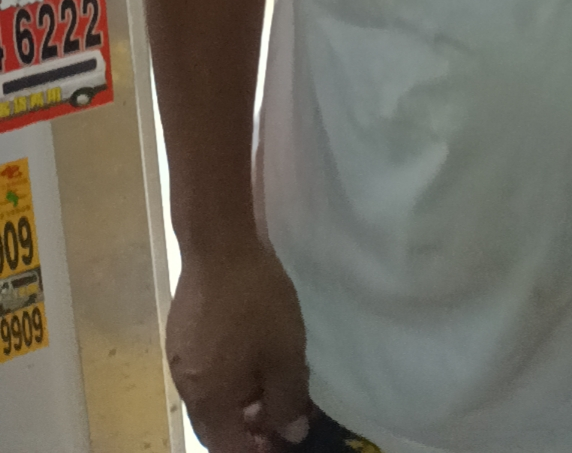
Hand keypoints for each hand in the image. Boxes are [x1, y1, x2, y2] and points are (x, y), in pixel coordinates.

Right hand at [166, 240, 310, 452]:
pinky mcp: (181, 334)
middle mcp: (186, 387)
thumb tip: (291, 434)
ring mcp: (179, 358)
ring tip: (270, 384)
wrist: (219, 242)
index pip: (229, 449)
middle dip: (248, 430)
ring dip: (238, 403)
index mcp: (208, 400)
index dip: (259, 450)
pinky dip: (227, 378)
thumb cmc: (255, 301)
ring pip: (210, 398)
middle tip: (281, 415)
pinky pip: (204, 373)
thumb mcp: (285, 352)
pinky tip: (249, 355)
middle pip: (216, 427)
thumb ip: (289, 400)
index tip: (286, 439)